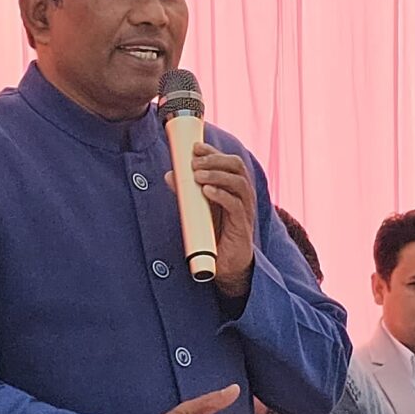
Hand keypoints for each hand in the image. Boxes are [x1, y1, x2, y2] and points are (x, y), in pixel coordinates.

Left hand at [168, 143, 257, 297]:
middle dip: (215, 160)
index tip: (195, 148)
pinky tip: (207, 191)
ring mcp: (245, 210)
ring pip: (239, 183)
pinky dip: (221, 195)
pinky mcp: (242, 226)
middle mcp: (243, 195)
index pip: (229, 161)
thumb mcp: (199, 209)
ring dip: (217, 175)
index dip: (213, 152)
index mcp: (234, 187)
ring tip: (197, 176)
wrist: (227, 265)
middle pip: (237, 167)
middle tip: (194, 163)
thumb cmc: (214, 233)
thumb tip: (169, 174)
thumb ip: (186, 191)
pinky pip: (236, 205)